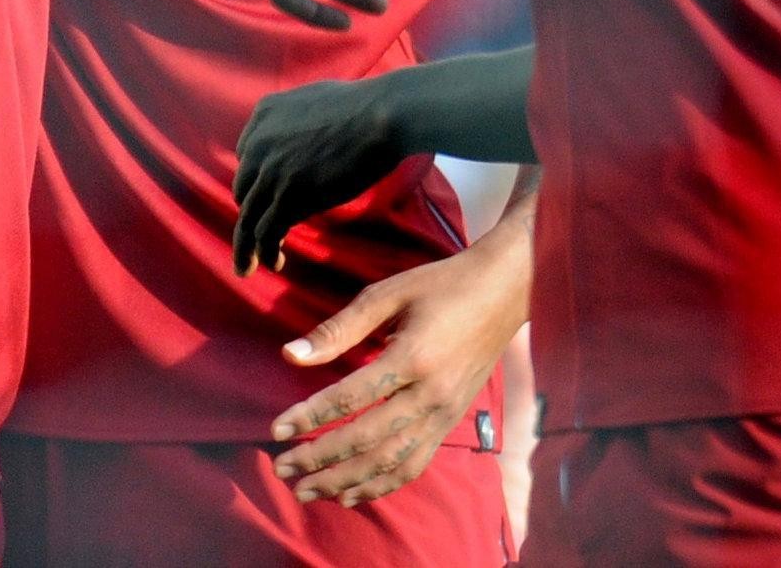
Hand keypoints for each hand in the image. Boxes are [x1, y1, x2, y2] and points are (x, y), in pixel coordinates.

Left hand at [234, 77, 408, 274]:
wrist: (382, 116)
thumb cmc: (365, 105)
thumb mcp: (315, 98)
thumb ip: (297, 117)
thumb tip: (303, 132)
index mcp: (265, 114)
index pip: (246, 157)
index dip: (256, 183)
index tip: (265, 201)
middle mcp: (259, 143)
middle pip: (244, 190)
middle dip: (250, 214)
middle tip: (253, 238)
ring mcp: (271, 171)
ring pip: (248, 218)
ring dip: (246, 246)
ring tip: (247, 267)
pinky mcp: (289, 196)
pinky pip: (266, 232)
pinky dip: (265, 252)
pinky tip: (275, 263)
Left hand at [266, 231, 528, 507]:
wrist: (504, 294)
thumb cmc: (440, 286)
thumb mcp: (388, 294)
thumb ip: (339, 328)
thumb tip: (290, 354)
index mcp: (413, 357)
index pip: (351, 398)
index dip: (310, 417)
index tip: (277, 429)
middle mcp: (430, 395)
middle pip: (367, 440)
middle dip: (320, 459)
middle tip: (281, 468)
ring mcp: (444, 415)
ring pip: (389, 463)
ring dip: (345, 482)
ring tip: (307, 490)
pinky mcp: (451, 423)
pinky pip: (414, 465)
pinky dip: (381, 485)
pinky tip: (351, 494)